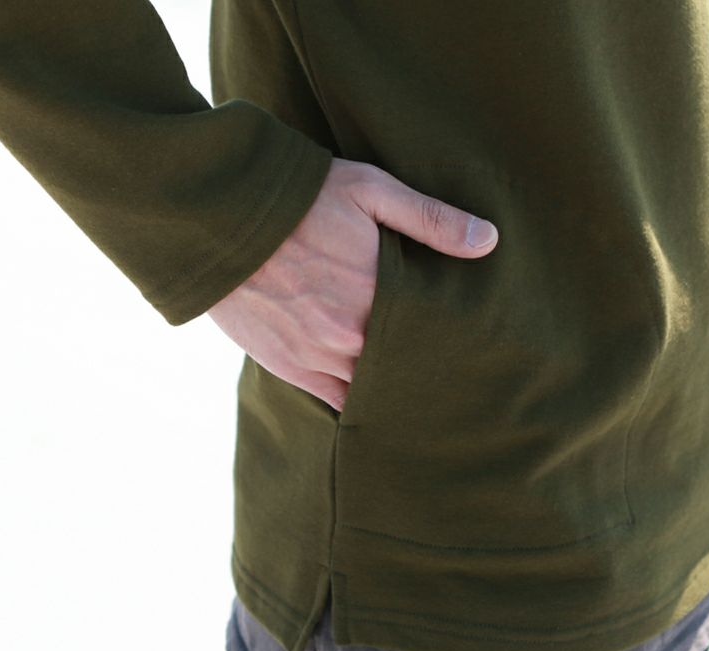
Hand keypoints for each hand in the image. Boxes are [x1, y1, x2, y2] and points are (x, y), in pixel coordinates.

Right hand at [207, 157, 498, 412]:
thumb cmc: (299, 199)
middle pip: (401, 367)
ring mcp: (316, 357)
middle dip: (421, 370)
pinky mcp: (289, 367)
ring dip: (390, 390)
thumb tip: (488, 241)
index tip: (467, 351)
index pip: (428, 337)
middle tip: (448, 377)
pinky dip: (356, 402)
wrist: (219, 216)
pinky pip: (334, 399)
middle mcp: (348, 336)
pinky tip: (374, 402)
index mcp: (375, 295)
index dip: (447, 345)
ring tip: (415, 394)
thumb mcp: (370, 191)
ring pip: (369, 390)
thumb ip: (430, 219)